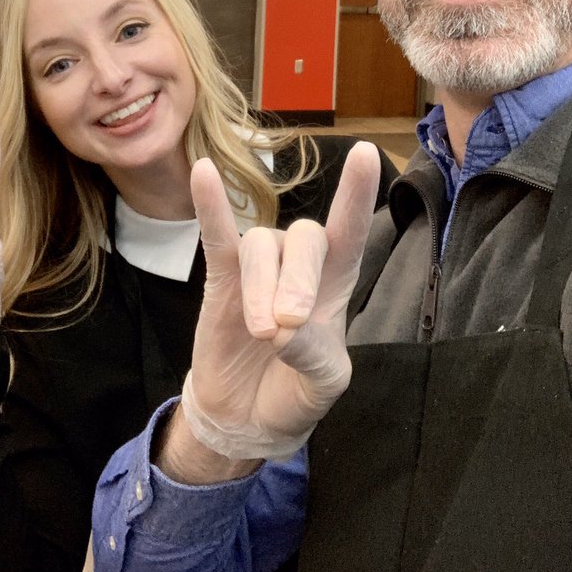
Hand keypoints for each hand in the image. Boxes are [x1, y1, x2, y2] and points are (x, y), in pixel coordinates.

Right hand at [178, 141, 379, 463]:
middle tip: (288, 324)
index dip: (357, 195)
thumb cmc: (294, 393)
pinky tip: (203, 172)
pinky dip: (211, 205)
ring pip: (261, 248)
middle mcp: (299, 265)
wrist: (247, 419)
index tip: (368, 153)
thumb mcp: (321, 386)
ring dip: (262, 289)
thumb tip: (284, 327)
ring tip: (261, 333)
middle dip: (298, 280)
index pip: (351, 231)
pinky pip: (216, 234)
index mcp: (336, 284)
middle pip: (305, 239)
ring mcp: (258, 268)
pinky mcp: (221, 277)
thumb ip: (314, 357)